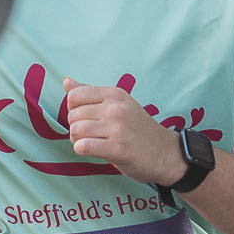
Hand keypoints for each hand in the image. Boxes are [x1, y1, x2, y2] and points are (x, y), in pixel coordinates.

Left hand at [62, 79, 185, 184]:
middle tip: (92, 135)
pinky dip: (82, 150)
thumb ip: (91, 94)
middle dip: (76, 128)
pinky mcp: (118, 148)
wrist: (167, 153)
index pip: (75, 96)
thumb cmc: (139, 129)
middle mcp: (116, 108)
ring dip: (78, 141)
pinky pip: (83, 146)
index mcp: (116, 94)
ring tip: (93, 143)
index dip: (74, 109)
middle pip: (73, 115)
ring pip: (75, 131)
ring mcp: (118, 128)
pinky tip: (95, 151)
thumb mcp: (119, 104)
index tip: (87, 118)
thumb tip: (66, 81)